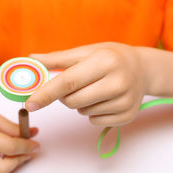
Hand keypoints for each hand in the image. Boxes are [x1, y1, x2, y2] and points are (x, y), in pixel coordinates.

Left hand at [26, 42, 147, 126]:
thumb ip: (57, 59)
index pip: (68, 81)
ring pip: (82, 112)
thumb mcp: (86, 51)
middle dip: (64, 96)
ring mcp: (125, 101)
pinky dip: (92, 112)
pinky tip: (104, 99)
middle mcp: (118, 81)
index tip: (30, 104)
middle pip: (72, 101)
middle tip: (74, 84)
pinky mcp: (128, 115)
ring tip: (94, 88)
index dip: (46, 93)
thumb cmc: (110, 57)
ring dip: (79, 103)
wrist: (143, 69)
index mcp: (105, 61)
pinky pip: (94, 121)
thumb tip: (32, 59)